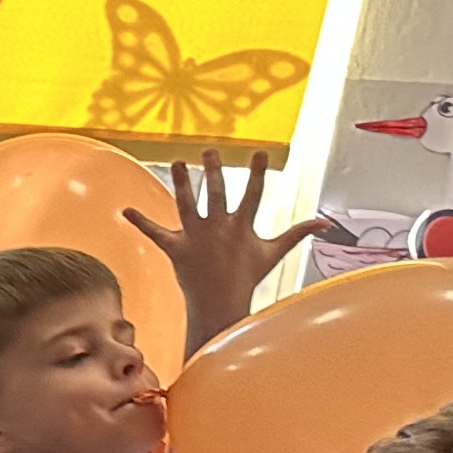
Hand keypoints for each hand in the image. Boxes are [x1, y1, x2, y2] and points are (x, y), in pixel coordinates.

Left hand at [134, 150, 340, 349]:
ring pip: (186, 205)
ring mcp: (195, 238)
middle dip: (214, 171)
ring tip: (176, 162)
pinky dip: (140, 222)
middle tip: (210, 150)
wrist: (220, 303)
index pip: (253, 194)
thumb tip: (326, 223)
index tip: (260, 152)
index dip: (257, 173)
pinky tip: (125, 209)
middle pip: (215, 194)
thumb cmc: (248, 275)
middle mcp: (218, 228)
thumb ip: (297, 233)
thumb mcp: (274, 252)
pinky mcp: (175, 249)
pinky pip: (155, 233)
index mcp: (241, 226)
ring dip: (180, 184)